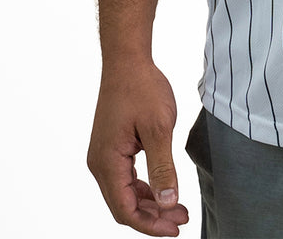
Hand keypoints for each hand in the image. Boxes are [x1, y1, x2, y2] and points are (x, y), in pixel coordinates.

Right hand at [87, 59, 189, 235]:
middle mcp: (100, 163)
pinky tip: (164, 188)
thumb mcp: (159, 128)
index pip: (125, 209)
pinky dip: (144, 187)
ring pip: (125, 192)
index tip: (175, 228)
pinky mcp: (112, 147)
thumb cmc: (142, 88)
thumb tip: (168, 202)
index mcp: (107, 162)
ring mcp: (104, 155)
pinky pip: (126, 177)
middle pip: (123, 205)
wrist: (127, 61)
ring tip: (178, 208)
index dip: (150, 224)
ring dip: (150, 203)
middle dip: (153, 217)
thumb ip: (163, 167)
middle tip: (182, 219)